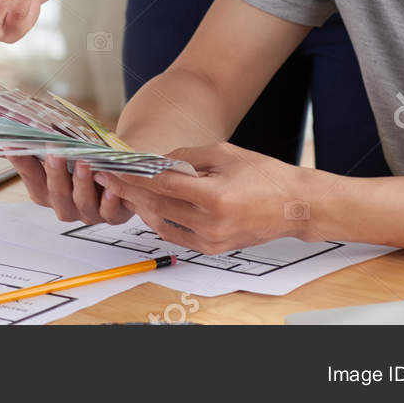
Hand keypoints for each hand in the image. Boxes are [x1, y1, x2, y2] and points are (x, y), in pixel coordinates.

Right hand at [5, 152, 134, 224]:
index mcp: (44, 191)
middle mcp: (63, 205)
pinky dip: (110, 201)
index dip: (20, 159)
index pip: (29, 174)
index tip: (11, 143)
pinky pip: (109, 212)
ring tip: (83, 163)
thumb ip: (29, 149)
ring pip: (81, 202)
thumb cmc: (80, 166)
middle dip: (54, 172)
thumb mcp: (57, 155)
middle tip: (54, 151)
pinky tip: (111, 187)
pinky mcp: (112, 215)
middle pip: (55, 192)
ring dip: (81, 183)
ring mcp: (87, 212)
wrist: (115, 178)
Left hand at [96, 143, 315, 254]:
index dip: (133, 177)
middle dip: (129, 191)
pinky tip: (149, 206)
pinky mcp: (214, 250)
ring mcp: (212, 240)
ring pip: (162, 224)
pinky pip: (176, 235)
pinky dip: (159, 220)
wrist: (293, 205)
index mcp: (215, 196)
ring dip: (141, 207)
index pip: (162, 186)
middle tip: (110, 178)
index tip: (113, 169)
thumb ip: (187, 156)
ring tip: (125, 190)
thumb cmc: (263, 174)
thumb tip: (156, 160)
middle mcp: (211, 223)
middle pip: (157, 207)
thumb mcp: (225, 153)